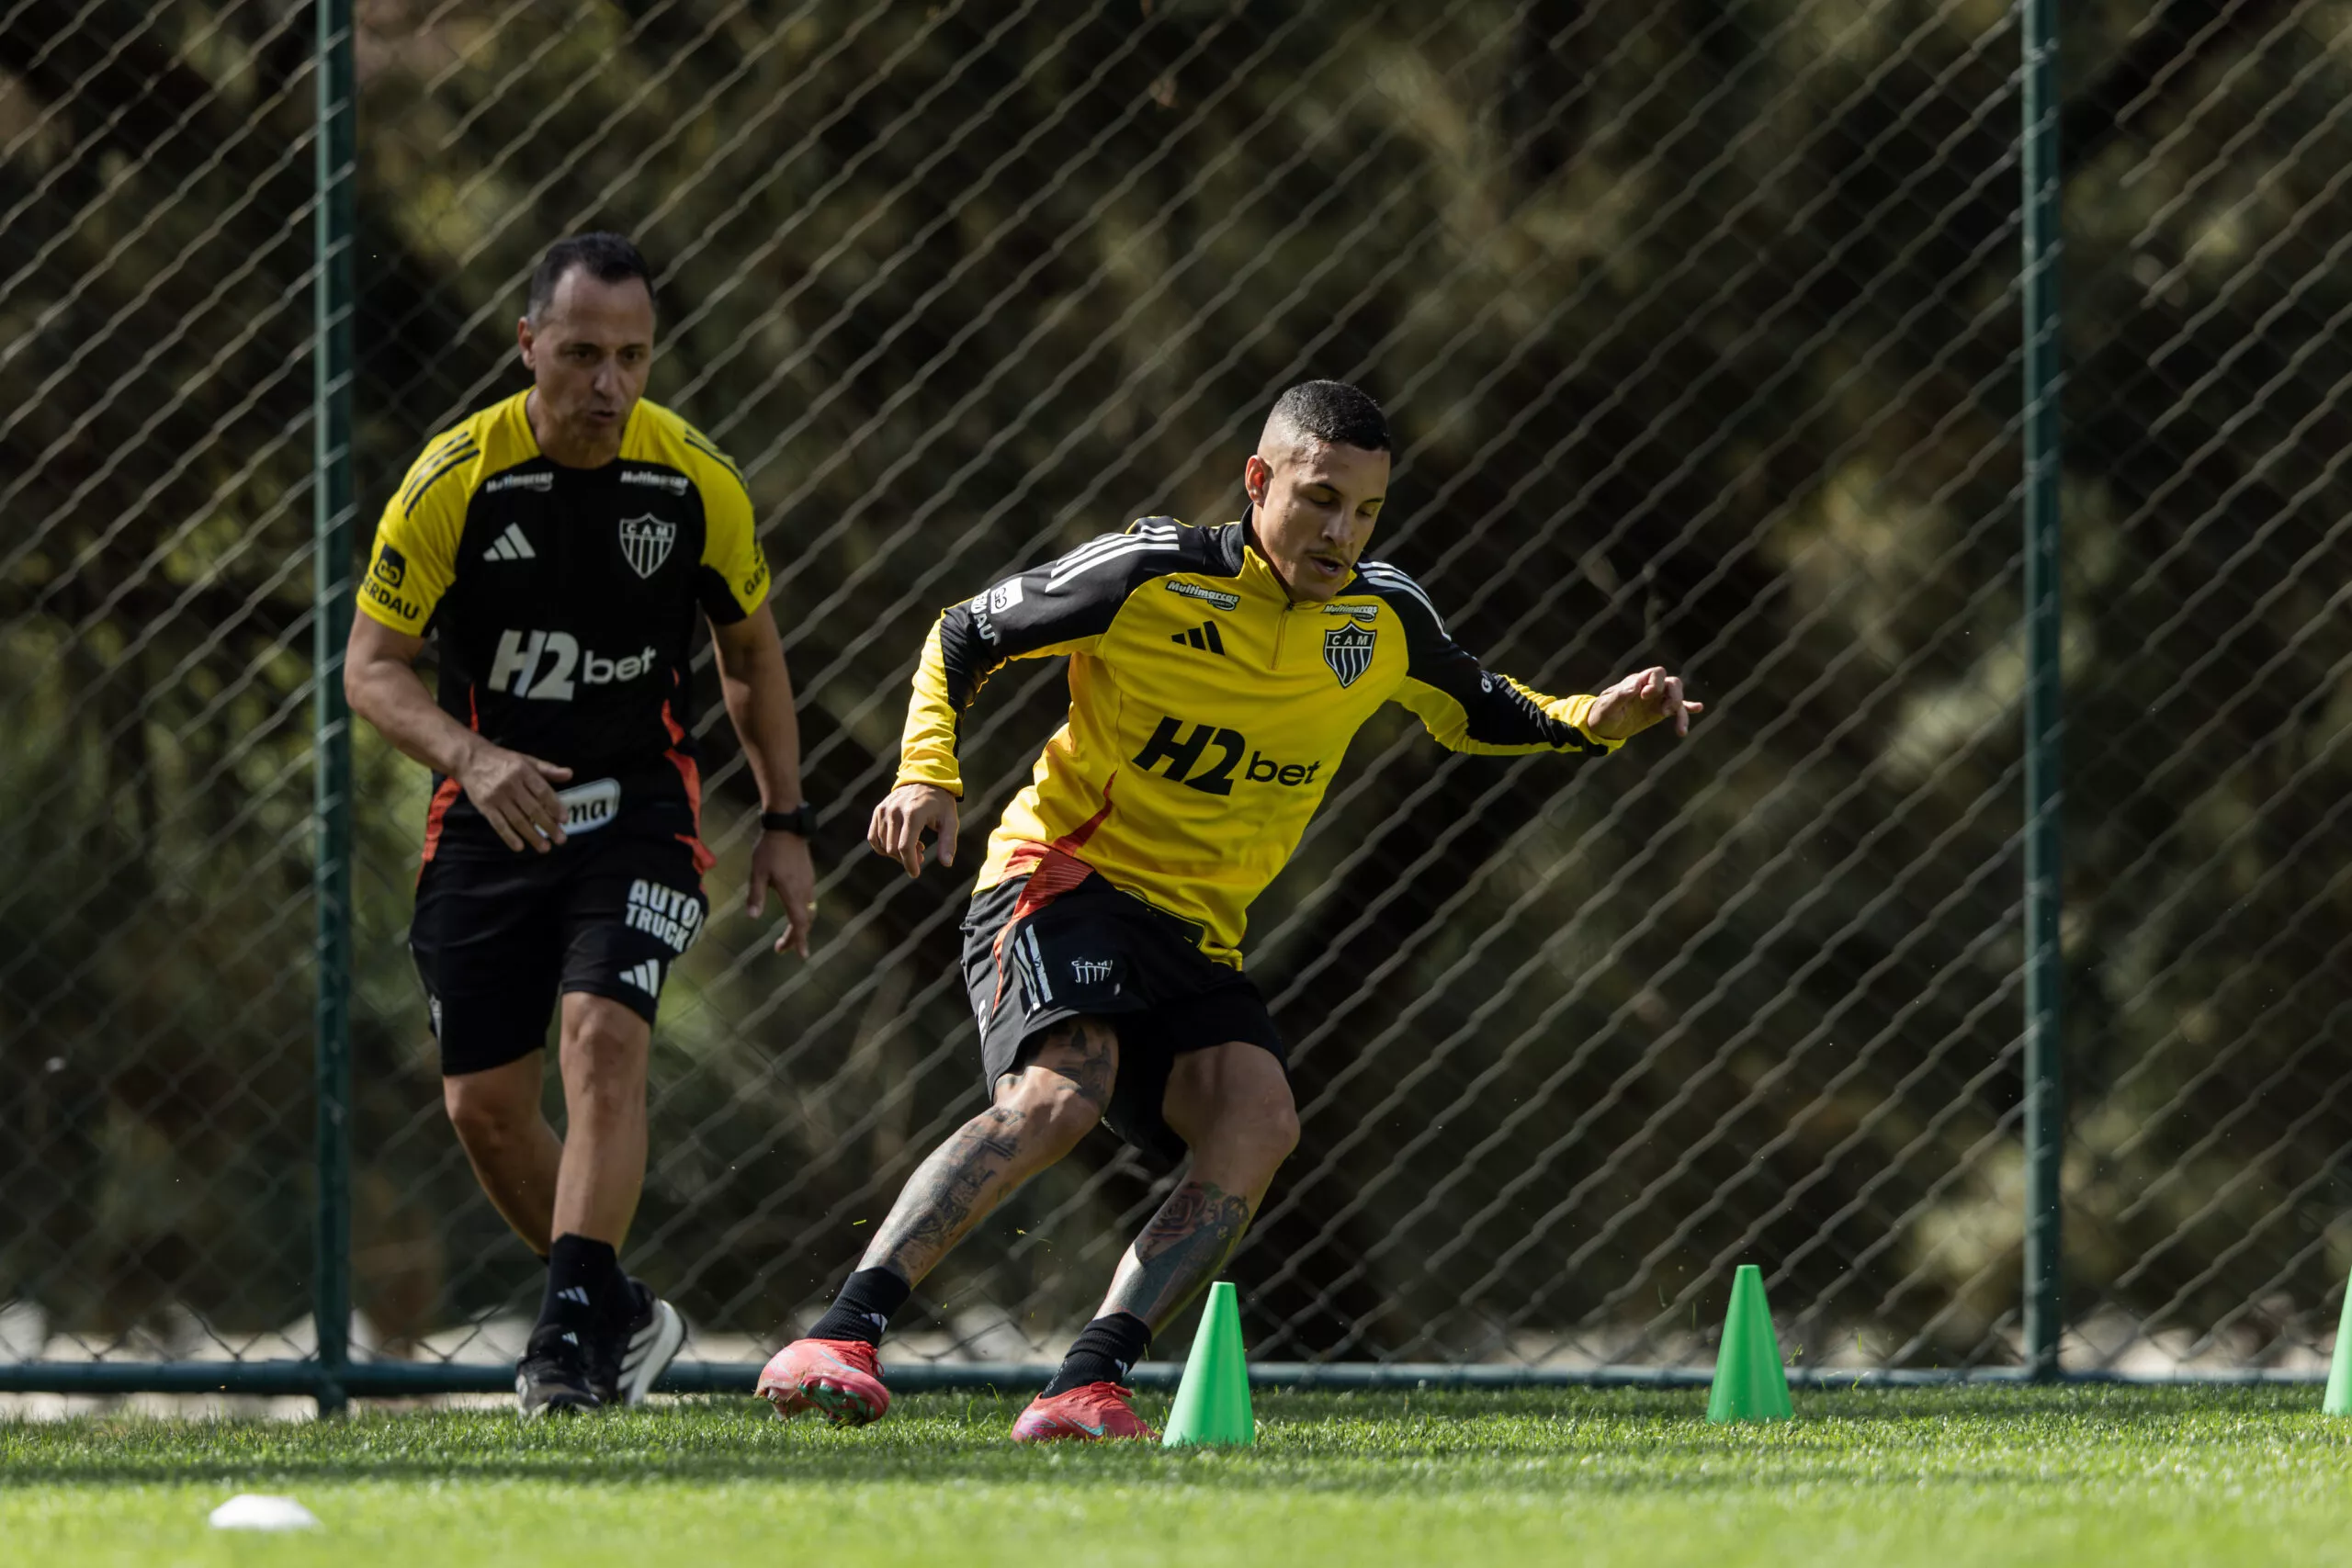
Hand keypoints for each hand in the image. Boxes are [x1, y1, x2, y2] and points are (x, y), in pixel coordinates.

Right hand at [454, 742, 572, 851]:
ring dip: (532, 836)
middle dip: (548, 826)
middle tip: (561, 839)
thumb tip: (570, 774)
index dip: (555, 806)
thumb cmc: (502, 760)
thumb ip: (548, 769)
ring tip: (545, 847)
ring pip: (518, 820)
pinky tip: (520, 847)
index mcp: (523, 771)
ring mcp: (496, 797)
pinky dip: (509, 837)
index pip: (543, 792)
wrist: (469, 759)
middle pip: (533, 809)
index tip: (565, 820)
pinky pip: (499, 824)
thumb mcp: (526, 760)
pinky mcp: (484, 806)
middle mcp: (511, 784)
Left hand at [747, 828, 816, 956]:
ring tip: (789, 934)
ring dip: (799, 925)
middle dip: (796, 937)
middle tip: (782, 949)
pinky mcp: (809, 876)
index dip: (798, 940)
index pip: (798, 923)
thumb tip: (752, 917)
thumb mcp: (757, 873)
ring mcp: (809, 883)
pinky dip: (802, 913)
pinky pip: (809, 901)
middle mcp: (804, 891)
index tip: (801, 955)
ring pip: (808, 912)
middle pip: (805, 921)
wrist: (787, 827)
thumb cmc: (769, 850)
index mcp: (791, 892)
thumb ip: (756, 895)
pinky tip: (793, 912)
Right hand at [868, 782, 958, 878]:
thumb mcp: (950, 821)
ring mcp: (884, 810)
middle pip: (893, 848)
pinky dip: (882, 847)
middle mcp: (895, 811)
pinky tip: (897, 844)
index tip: (915, 873)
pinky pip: (873, 837)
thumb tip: (947, 864)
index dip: (910, 864)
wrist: (925, 778)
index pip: (905, 846)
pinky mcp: (878, 811)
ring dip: (896, 853)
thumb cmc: (940, 802)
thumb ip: (948, 842)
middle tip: (921, 852)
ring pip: (882, 845)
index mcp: (913, 813)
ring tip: (913, 845)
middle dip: (906, 858)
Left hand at [1584, 666, 1703, 741]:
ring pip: (1677, 696)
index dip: (1655, 683)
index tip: (1645, 697)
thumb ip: (1620, 696)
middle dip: (1673, 696)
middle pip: (1672, 683)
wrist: (1602, 726)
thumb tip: (1635, 686)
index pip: (1656, 673)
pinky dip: (1687, 709)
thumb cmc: (1602, 714)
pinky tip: (1698, 708)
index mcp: (1637, 681)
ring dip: (1681, 709)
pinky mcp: (1660, 711)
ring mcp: (1657, 699)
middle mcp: (1649, 687)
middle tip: (1664, 712)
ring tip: (1680, 729)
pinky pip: (1678, 708)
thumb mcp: (1608, 707)